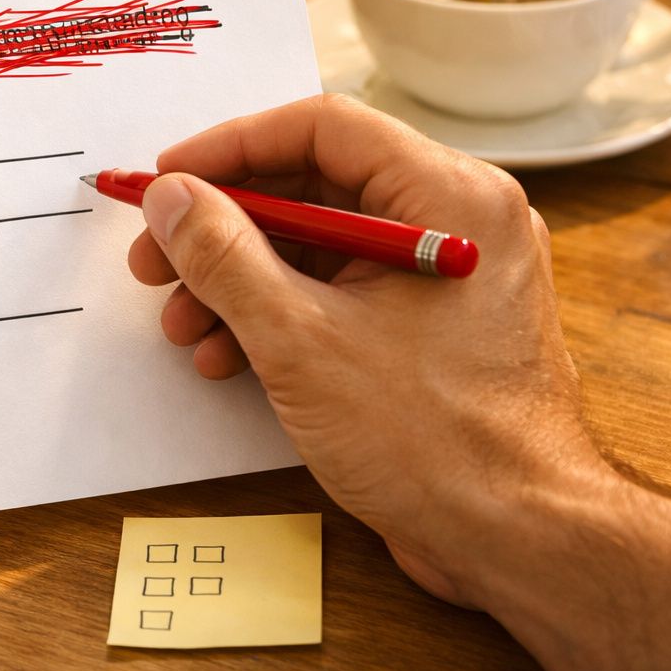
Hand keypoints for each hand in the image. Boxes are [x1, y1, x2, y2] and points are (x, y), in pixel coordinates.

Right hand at [126, 94, 597, 605]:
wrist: (516, 542)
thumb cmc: (435, 441)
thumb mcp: (301, 339)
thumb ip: (225, 256)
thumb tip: (171, 197)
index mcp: (449, 196)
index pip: (324, 128)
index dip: (231, 148)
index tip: (167, 180)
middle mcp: (456, 221)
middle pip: (314, 187)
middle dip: (223, 228)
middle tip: (154, 258)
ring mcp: (445, 277)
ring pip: (320, 247)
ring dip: (239, 281)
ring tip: (181, 326)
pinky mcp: (430, 327)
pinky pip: (342, 293)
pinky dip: (279, 316)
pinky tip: (226, 356)